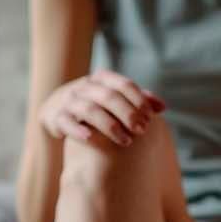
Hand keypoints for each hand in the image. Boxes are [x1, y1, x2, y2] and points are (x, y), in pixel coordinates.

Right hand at [39, 70, 164, 146]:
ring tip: (126, 142)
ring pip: (90, 110)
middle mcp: (85, 87)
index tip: (150, 118)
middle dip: (128, 114)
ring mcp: (70, 101)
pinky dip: (78, 129)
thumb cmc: (95, 104)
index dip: (139, 100)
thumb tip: (163, 107)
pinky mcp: (57, 117)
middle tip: (142, 131)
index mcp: (102, 79)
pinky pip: (67, 121)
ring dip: (110, 126)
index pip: (124, 84)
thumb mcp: (115, 98)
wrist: (57, 109)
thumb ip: (138, 101)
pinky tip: (90, 138)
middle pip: (109, 97)